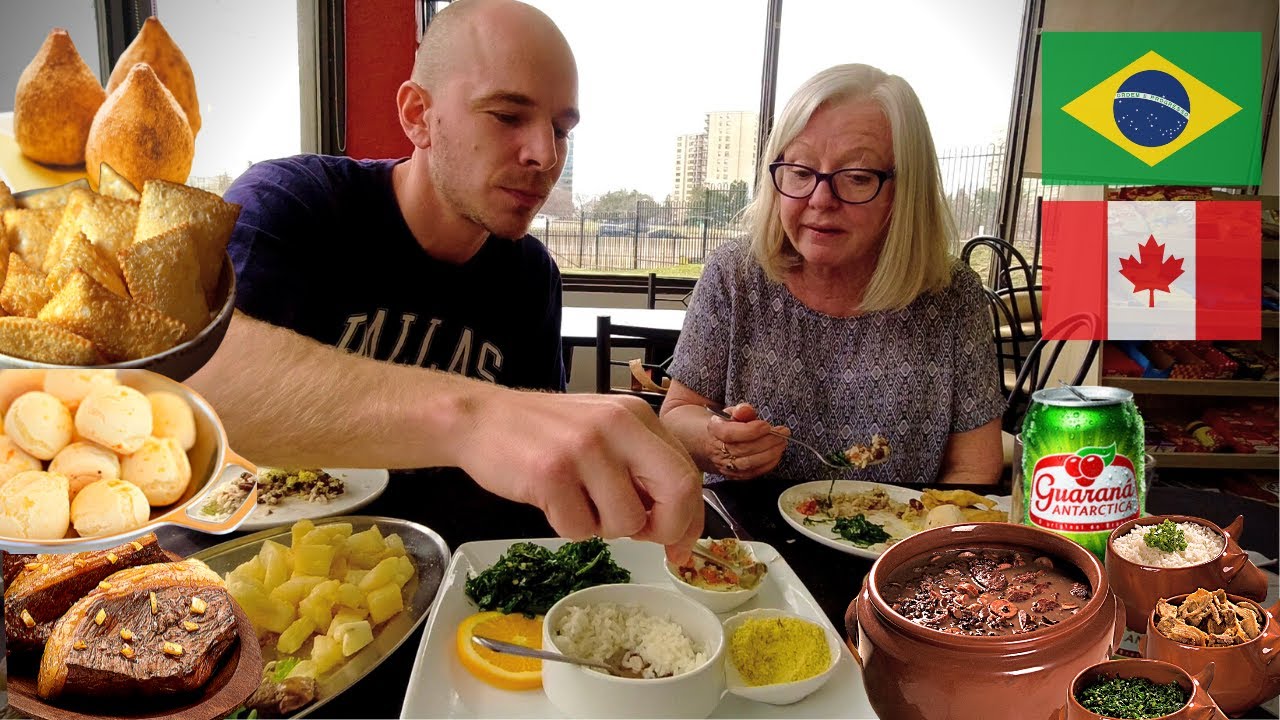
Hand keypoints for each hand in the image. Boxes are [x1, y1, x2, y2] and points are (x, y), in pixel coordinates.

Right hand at [454, 386, 702, 563]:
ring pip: (625, 522)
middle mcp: (617, 426)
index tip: (680, 546)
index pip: (687, 473)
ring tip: (577, 502)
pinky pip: (580, 530)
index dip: (690, 519)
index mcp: (637, 416)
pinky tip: (551, 500)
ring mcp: (584, 448)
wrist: (481, 419)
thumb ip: (641, 469)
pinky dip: (568, 527)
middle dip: (666, 529)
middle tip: (641, 536)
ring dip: (603, 528)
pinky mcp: (550, 473)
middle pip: (677, 491)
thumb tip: (679, 530)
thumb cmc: (546, 434)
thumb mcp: (604, 434)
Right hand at [706, 403, 789, 479]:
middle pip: (742, 449)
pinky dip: (768, 464)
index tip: (766, 426)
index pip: (730, 434)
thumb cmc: (727, 425)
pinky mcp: (735, 475)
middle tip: (782, 433)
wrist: (713, 443)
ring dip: (770, 453)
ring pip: (748, 464)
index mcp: (714, 430)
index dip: (750, 431)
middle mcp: (717, 450)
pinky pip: (753, 473)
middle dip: (767, 441)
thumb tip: (746, 410)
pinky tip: (777, 454)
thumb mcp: (733, 412)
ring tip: (782, 443)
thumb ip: (742, 410)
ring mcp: (725, 465)